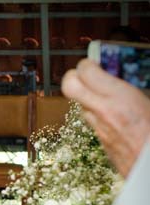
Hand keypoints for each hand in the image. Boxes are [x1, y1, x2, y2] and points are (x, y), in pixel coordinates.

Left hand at [61, 58, 149, 177]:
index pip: (86, 71)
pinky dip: (98, 112)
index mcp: (120, 99)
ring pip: (78, 104)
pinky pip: (91, 121)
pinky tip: (114, 111)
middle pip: (69, 86)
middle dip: (74, 76)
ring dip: (87, 96)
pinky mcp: (101, 142)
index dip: (88, 63)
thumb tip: (126, 76)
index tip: (97, 62)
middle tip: (87, 73)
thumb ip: (136, 87)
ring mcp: (99, 129)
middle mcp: (104, 113)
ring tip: (106, 92)